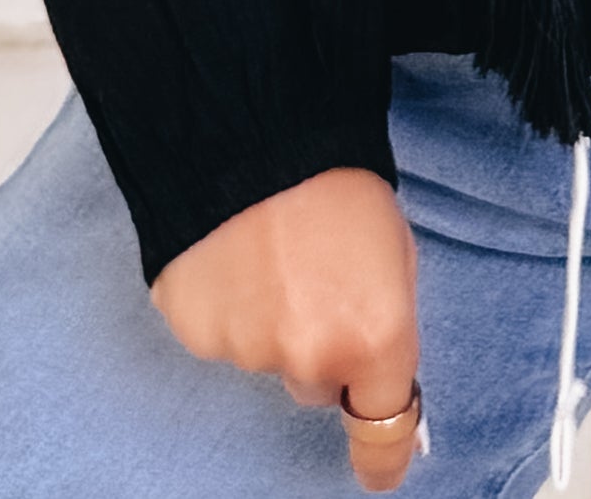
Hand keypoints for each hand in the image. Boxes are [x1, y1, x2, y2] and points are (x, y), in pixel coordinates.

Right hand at [152, 166, 421, 488]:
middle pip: (318, 383)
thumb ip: (388, 320)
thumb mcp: (394, 248)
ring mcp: (247, 351)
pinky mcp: (196, 333)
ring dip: (272, 319)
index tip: (384, 469)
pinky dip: (228, 305)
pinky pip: (222, 337)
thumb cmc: (335, 175)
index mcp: (374, 337)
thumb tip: (382, 370)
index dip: (384, 456)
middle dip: (321, 344)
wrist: (254, 127)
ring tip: (272, 250)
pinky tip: (234, 253)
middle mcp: (311, 358)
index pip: (383, 433)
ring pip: (266, 358)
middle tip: (317, 276)